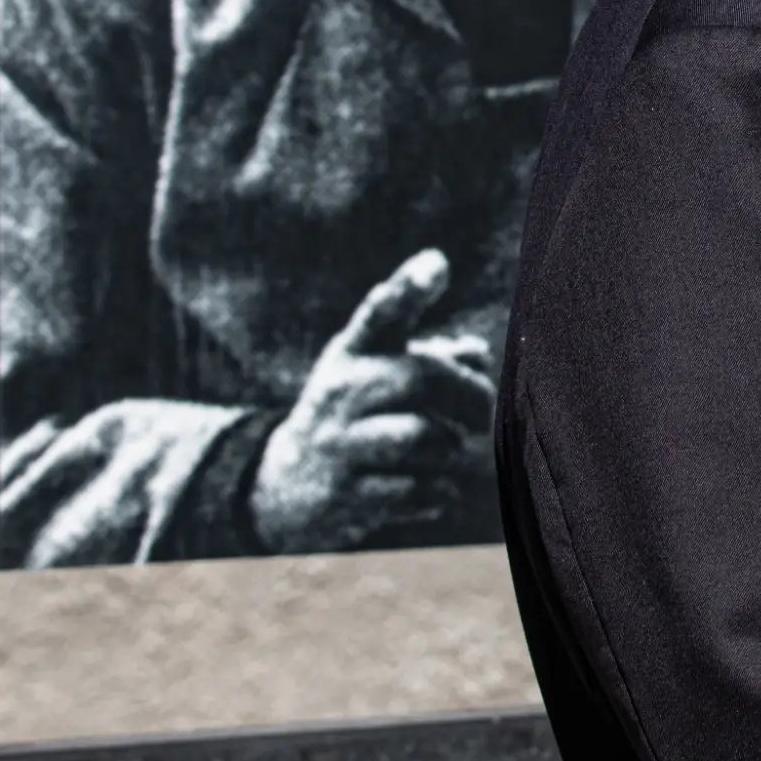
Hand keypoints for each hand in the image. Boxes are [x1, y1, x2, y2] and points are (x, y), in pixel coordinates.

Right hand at [250, 248, 497, 553]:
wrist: (281, 488)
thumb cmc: (351, 417)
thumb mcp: (376, 375)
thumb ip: (432, 357)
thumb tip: (477, 354)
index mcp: (353, 354)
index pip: (380, 312)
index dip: (406, 287)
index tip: (437, 264)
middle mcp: (341, 393)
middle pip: (420, 377)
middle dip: (468, 395)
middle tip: (479, 414)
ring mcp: (337, 445)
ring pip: (421, 436)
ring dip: (450, 449)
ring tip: (447, 454)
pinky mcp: (342, 496)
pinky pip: (414, 489)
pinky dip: (436, 492)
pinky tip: (430, 491)